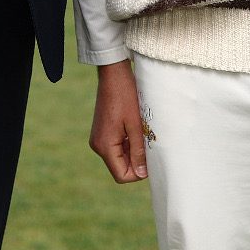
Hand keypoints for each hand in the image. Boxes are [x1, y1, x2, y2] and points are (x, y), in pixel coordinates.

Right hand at [89, 60, 148, 182]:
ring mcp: (99, 139)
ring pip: (120, 157)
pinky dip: (128, 142)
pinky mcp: (103, 132)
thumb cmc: (125, 96)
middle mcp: (98, 146)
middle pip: (120, 167)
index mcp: (104, 146)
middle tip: (148, 143)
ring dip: (133, 150)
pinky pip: (117, 146)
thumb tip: (141, 173)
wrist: (113, 74)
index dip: (138, 172)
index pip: (121, 175)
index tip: (150, 158)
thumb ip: (138, 150)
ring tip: (142, 133)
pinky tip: (136, 129)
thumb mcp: (136, 125)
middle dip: (136, 160)